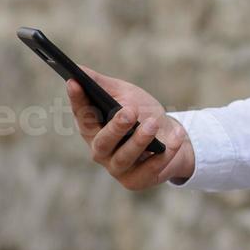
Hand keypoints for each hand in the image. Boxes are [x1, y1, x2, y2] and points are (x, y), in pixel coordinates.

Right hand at [66, 64, 194, 189]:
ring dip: (140, 141)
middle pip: (102, 142)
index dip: (77, 100)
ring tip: (152, 124)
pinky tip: (176, 136)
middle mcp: (101, 151)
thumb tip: (80, 69)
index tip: (74, 82)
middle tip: (129, 111)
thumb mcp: (125, 94)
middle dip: (115, 127)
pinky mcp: (137, 180)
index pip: (81, 115)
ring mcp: (118, 168)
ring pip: (124, 157)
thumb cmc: (143, 113)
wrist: (171, 138)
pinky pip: (150, 169)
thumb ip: (103, 85)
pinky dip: (165, 153)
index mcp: (93, 128)